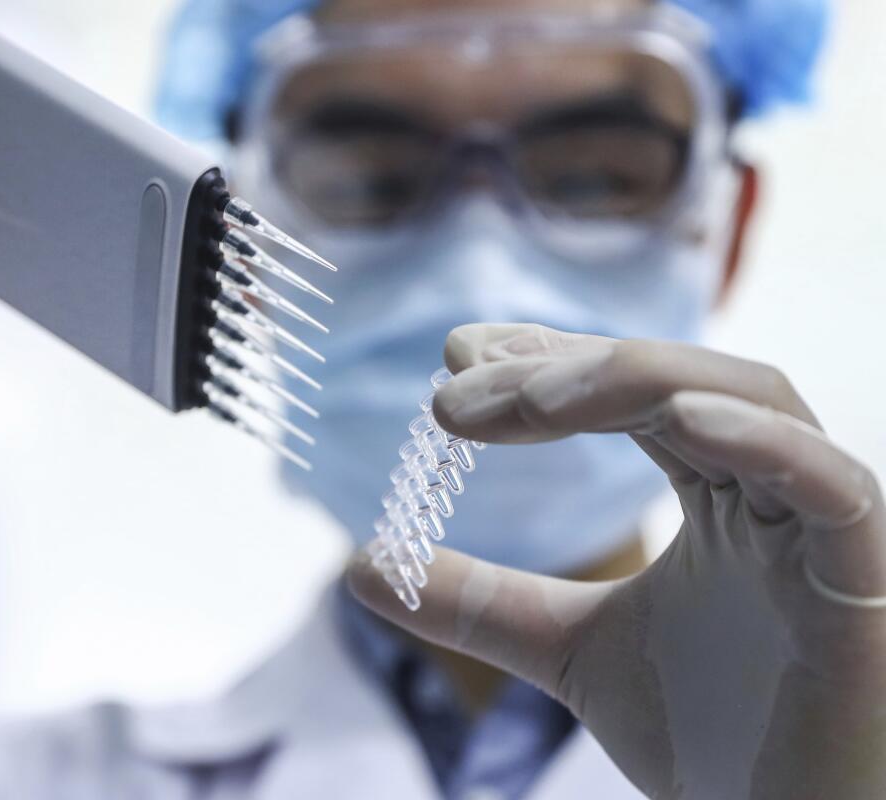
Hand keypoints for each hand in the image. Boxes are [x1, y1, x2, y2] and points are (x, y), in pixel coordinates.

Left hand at [349, 323, 885, 799]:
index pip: (631, 392)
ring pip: (750, 400)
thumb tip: (359, 565)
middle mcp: (771, 487)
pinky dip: (761, 441)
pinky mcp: (869, 579)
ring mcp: (826, 524)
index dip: (547, 362)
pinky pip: (835, 486)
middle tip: (459, 380)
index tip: (455, 358)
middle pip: (674, 381)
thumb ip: (477, 600)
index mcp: (717, 491)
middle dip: (563, 369)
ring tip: (523, 398)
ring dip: (634, 383)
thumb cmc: (705, 736)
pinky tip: (673, 421)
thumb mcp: (566, 648)